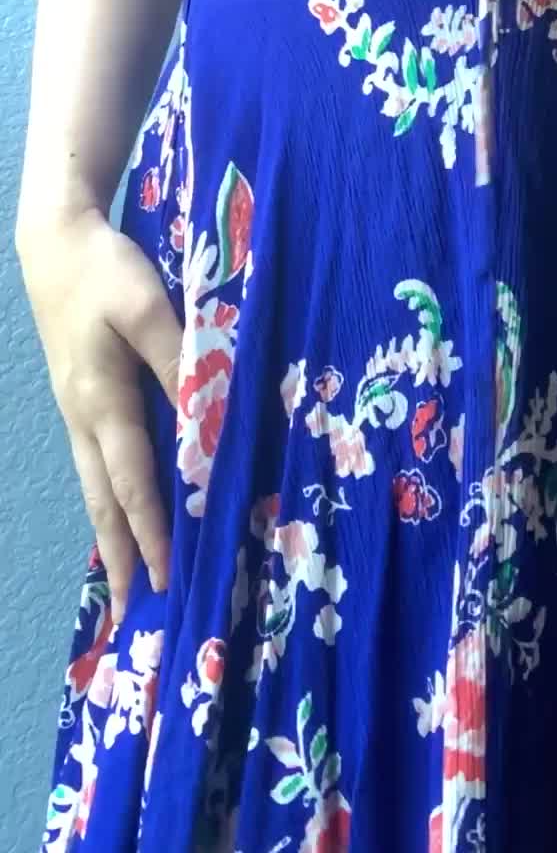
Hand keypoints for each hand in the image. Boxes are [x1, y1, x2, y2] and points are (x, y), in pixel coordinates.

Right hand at [19, 208, 181, 622]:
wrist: (56, 241)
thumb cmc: (105, 270)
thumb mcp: (147, 306)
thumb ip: (179, 359)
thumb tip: (204, 411)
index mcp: (102, 401)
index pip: (132, 481)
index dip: (151, 531)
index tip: (164, 578)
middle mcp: (85, 416)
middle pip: (103, 499)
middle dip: (121, 554)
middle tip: (131, 611)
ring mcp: (77, 408)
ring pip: (96, 484)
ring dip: (112, 531)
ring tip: (125, 577)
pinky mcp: (81, 395)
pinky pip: (97, 460)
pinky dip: (109, 496)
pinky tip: (120, 507)